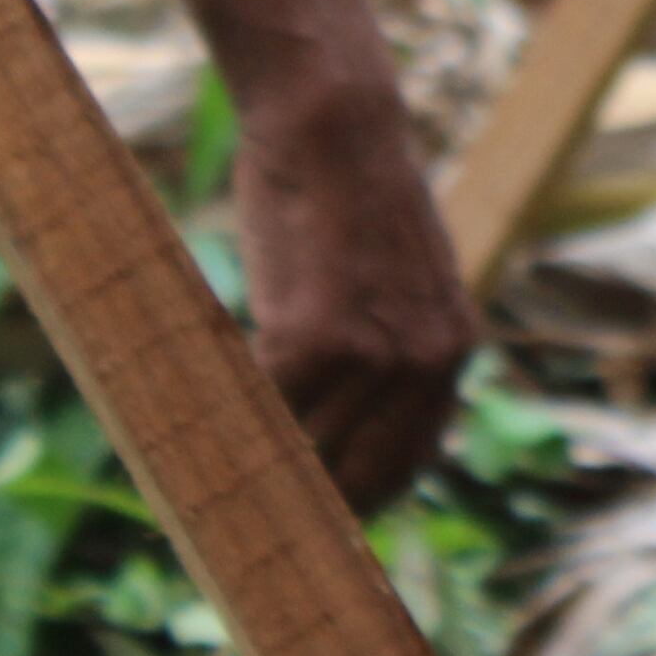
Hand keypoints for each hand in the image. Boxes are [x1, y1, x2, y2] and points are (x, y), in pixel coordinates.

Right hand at [232, 70, 477, 512]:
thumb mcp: (393, 278)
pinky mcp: (318, 338)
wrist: (336, 124)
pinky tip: (203, 419)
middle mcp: (427, 363)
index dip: (355, 502)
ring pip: (304, 448)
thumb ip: (386, 346)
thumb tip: (338, 421)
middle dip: (304, 505)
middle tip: (249, 521)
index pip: (407, 464)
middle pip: (358, 478)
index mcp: (452, 351)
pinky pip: (266, 407)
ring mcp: (377, 354)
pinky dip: (232, 418)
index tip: (313, 531)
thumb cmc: (345, 193)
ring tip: (213, 478)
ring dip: (258, 465)